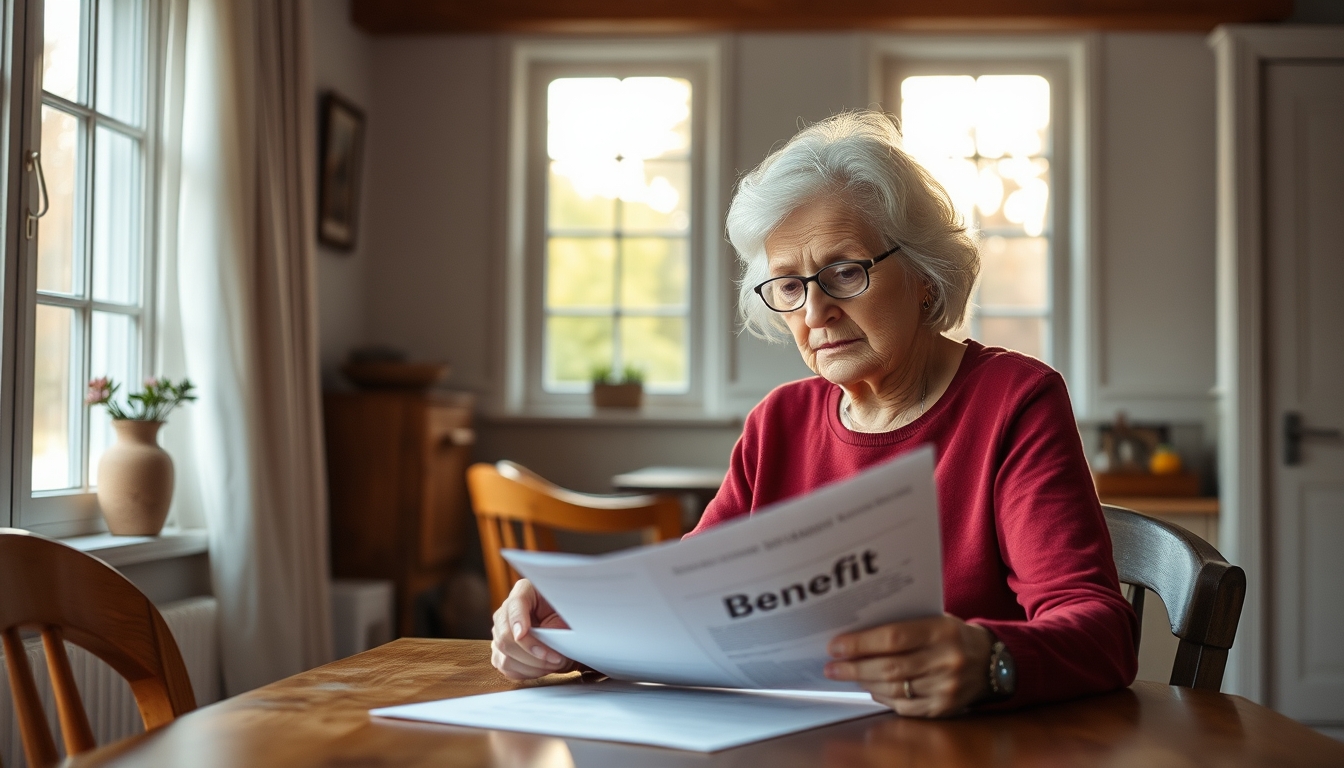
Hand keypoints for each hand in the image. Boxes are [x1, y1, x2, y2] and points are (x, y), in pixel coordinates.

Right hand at [489, 579, 574, 679]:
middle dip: (531, 651)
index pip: (515, 604)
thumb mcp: (568, 614)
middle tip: (556, 658)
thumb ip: (559, 621)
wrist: (566, 632)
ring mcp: (500, 632)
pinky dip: (528, 672)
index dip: (517, 620)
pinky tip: (543, 667)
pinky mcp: (500, 652)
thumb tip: (556, 637)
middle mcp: (507, 610)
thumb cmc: (568, 618)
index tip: (523, 633)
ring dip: (533, 665)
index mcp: (525, 591)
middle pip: (504, 634)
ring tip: (554, 663)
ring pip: (505, 654)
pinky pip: (507, 667)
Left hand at [824, 615, 994, 716]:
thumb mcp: (935, 619)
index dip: (860, 643)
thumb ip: (902, 624)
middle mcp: (946, 660)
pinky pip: (904, 706)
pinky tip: (871, 688)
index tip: (836, 646)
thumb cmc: (953, 635)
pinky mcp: (944, 708)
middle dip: (854, 668)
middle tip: (832, 667)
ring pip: (894, 689)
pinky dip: (883, 697)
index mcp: (942, 630)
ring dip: (864, 683)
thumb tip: (856, 632)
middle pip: (889, 668)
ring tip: (847, 675)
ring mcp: (946, 688)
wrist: (994, 662)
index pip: (893, 637)